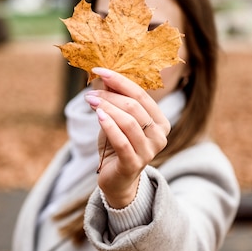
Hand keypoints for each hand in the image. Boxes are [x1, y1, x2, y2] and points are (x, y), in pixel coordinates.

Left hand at [84, 67, 170, 208]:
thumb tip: (105, 76)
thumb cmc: (117, 146)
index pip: (141, 95)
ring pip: (128, 122)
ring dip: (107, 108)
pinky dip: (109, 126)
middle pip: (134, 107)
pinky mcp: (134, 164)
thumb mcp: (116, 120)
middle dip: (110, 96)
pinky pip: (121, 141)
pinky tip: (98, 115)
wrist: (116, 179)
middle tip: (91, 92)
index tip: (100, 70)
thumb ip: (115, 100)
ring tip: (90, 101)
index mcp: (161, 122)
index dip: (120, 81)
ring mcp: (149, 151)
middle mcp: (160, 136)